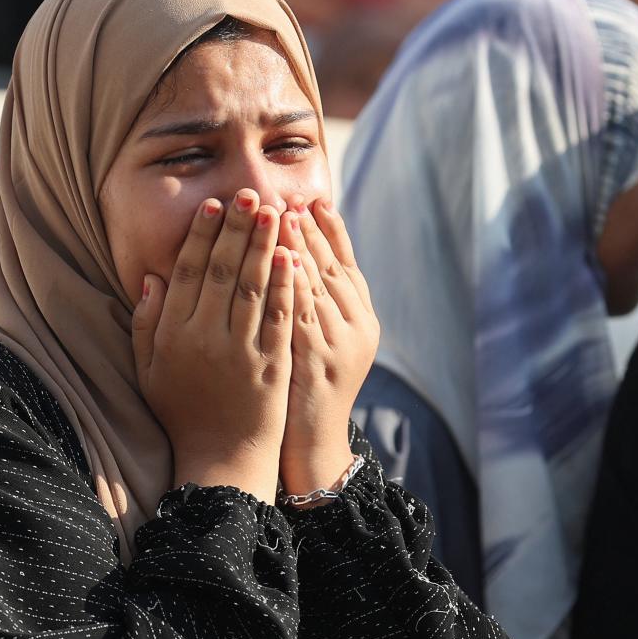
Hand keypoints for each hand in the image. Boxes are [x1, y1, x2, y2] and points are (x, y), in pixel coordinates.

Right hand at [133, 189, 295, 503]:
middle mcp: (205, 338)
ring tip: (275, 212)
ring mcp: (241, 351)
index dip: (201, 236)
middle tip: (249, 194)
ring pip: (253, 287)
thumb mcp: (148, 370)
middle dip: (237, 229)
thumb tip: (152, 277)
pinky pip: (280, 316)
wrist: (221, 458)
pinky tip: (293, 256)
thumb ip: (144, 323)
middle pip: (222, 271)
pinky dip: (287, 285)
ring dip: (265, 245)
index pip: (187, 273)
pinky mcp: (273, 364)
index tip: (213, 206)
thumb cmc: (182, 411)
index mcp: (173, 335)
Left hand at [277, 199, 379, 500]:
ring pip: (319, 286)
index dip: (328, 229)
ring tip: (279, 217)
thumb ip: (311, 300)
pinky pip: (302, 316)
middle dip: (308, 230)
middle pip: (332, 266)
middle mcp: (357, 326)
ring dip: (298, 248)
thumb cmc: (303, 386)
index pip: (345, 261)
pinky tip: (277, 262)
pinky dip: (291, 287)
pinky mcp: (316, 362)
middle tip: (288, 196)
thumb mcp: (317, 338)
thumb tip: (294, 252)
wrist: (309, 442)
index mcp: (360, 317)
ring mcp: (339, 344)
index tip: (309, 198)